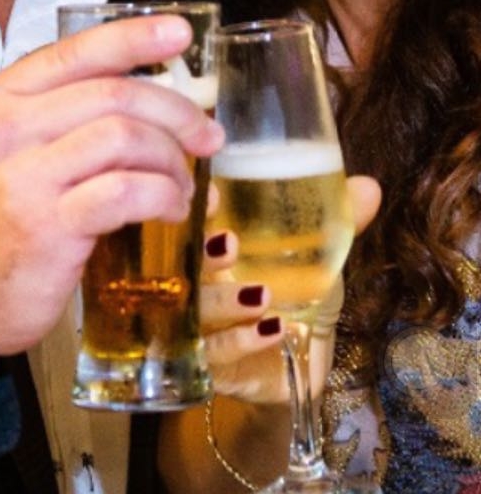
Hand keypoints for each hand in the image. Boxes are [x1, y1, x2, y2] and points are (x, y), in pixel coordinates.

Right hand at [0, 14, 223, 363]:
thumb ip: (54, 117)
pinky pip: (126, 192)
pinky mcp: (48, 227)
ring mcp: (25, 177)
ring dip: (171, 158)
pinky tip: (170, 207)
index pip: (75, 51)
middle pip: (113, 93)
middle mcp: (6, 129)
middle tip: (205, 133)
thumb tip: (143, 101)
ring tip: (183, 183)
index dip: (135, 37)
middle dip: (174, 110)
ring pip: (124, 137)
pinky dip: (162, 195)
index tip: (179, 33)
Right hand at [200, 175, 380, 401]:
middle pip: (184, 266)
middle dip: (202, 254)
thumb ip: (337, 222)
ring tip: (262, 295)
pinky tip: (273, 329)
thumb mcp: (317, 257)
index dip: (199, 207)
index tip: (214, 193)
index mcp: (216, 248)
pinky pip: (218, 354)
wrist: (301, 361)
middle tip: (230, 244)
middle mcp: (200, 283)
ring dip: (226, 302)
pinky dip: (245, 340)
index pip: (194, 221)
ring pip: (196, 312)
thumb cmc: (298, 296)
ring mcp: (201, 327)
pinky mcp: (212, 366)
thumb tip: (369, 188)